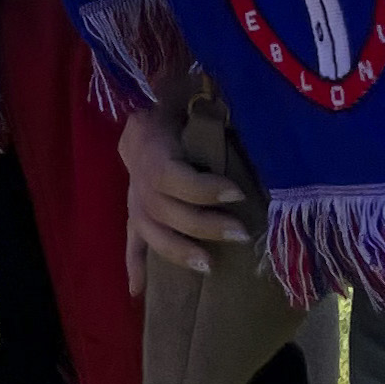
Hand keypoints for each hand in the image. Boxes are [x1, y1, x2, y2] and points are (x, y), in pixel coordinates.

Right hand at [116, 102, 252, 290]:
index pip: (171, 175)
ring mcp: (132, 195)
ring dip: (177, 251)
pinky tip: (138, 292)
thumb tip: (253, 117)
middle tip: (240, 234)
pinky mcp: (132, 209)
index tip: (238, 192)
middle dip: (203, 225)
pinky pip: (131, 240)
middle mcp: (136, 174)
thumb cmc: (178, 93)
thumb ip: (217, 105)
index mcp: (150, 142)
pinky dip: (135, 265)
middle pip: (164, 209)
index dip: (202, 188)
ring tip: (208, 267)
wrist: (145, 96)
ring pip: (149, 230)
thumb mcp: (196, 91)